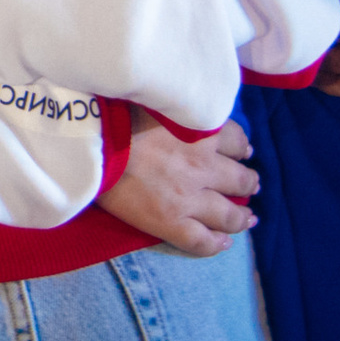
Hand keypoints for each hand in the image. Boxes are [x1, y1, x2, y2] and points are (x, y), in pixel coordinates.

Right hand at [95, 107, 257, 256]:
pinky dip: (216, 244)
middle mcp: (203, 166)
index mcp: (200, 132)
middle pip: (240, 179)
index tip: (241, 150)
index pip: (235, 139)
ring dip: (241, 217)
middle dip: (247, 182)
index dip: (240, 147)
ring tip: (246, 218)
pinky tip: (224, 243)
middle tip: (249, 184)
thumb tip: (181, 105)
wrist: (90, 140)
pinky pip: (201, 240)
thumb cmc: (114, 111)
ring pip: (228, 215)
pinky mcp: (170, 221)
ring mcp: (189, 197)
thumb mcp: (155, 97)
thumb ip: (177, 107)